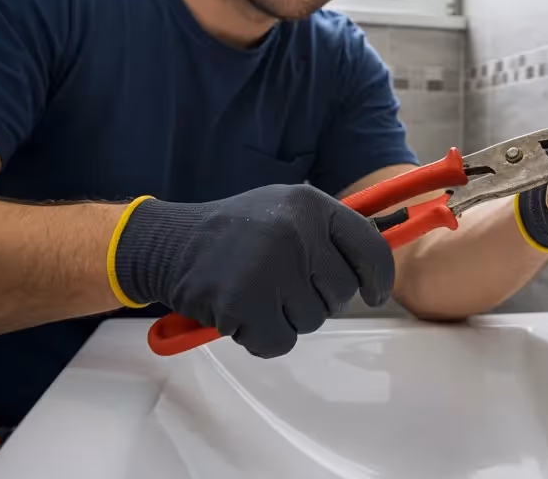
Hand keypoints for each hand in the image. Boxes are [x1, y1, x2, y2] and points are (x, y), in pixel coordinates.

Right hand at [112, 185, 393, 357]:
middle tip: (281, 285)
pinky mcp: (245, 302)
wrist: (169, 243)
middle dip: (316, 298)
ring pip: (312, 320)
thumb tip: (375, 267)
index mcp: (311, 206)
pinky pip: (280, 341)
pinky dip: (262, 337)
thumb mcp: (284, 210)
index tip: (373, 293)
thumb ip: (326, 233)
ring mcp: (271, 267)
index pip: (370, 249)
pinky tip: (241, 313)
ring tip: (255, 292)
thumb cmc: (233, 232)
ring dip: (285, 317)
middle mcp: (296, 232)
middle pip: (341, 293)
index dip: (378, 278)